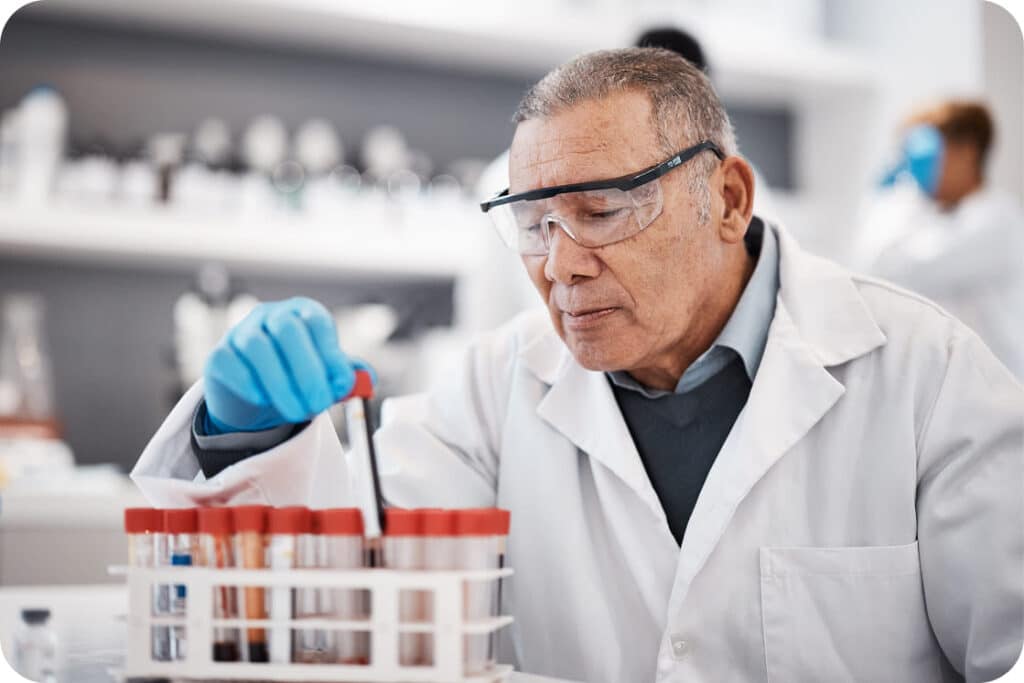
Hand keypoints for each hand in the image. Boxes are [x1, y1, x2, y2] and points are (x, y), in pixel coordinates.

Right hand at [203, 297, 371, 432]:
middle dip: (306, 371)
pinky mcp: (219, 355)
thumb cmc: (297, 377)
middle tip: (319, 404)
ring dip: (280, 383)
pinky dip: (248, 383)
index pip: (317, 322)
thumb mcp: (324, 375)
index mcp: (302, 313)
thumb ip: (345, 376)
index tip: (342, 385)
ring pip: (258, 348)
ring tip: (296, 412)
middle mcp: (271, 316)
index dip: (330, 353)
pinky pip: (229, 363)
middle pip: (288, 331)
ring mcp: (241, 332)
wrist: (255, 394)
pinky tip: (263, 401)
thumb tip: (364, 380)